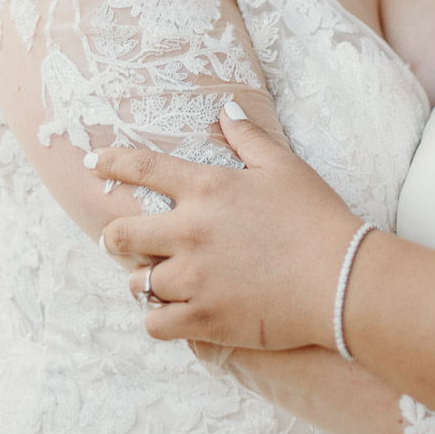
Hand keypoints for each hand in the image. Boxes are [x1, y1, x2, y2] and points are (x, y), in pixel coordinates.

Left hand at [93, 110, 360, 349]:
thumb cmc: (316, 217)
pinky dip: (160, 318)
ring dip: (145, 281)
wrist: (340, 279)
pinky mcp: (203, 319)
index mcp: (207, 188)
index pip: (143, 169)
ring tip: (160, 281)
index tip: (93, 164)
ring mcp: (193, 279)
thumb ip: (249, 138)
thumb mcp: (285, 166)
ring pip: (137, 283)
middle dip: (115, 238)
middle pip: (121, 235)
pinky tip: (174, 312)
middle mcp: (190, 232)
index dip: (113, 163)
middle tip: (123, 241)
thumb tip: (226, 110)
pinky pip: (155, 323)